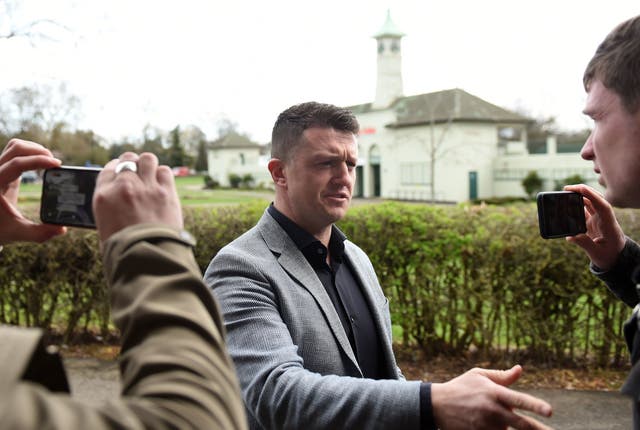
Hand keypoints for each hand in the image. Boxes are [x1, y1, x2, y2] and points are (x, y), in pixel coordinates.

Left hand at [0, 139, 65, 244]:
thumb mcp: (17, 233)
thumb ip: (40, 233)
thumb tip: (62, 229)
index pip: (17, 163)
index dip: (38, 161)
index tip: (57, 165)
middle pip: (16, 148)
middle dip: (38, 151)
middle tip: (55, 162)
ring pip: (15, 146)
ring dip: (34, 149)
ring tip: (49, 160)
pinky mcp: (3, 170)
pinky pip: (15, 152)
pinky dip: (30, 152)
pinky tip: (41, 162)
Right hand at [93, 152, 182, 241]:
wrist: (147, 257)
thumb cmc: (123, 249)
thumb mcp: (105, 226)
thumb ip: (110, 207)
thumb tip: (118, 200)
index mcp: (103, 196)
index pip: (108, 169)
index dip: (116, 167)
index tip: (121, 170)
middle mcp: (124, 187)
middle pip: (128, 159)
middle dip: (132, 163)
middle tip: (137, 170)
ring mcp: (146, 187)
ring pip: (148, 159)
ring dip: (148, 164)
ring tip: (150, 173)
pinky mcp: (167, 192)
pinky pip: (165, 171)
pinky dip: (163, 174)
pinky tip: (163, 182)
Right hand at [431, 365, 552, 429]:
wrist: (437, 405)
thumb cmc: (460, 387)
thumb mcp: (478, 375)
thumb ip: (502, 376)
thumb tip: (520, 369)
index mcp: (494, 393)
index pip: (520, 400)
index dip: (536, 405)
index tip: (550, 411)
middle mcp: (493, 410)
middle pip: (522, 424)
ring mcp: (486, 425)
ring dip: (506, 426)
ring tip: (484, 412)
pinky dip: (495, 429)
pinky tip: (483, 420)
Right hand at [564, 184, 625, 269]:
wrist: (616, 259)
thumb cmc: (609, 256)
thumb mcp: (597, 253)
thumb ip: (584, 243)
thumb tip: (570, 237)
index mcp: (609, 225)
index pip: (603, 206)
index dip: (592, 196)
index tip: (580, 189)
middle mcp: (604, 218)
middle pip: (596, 199)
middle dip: (582, 191)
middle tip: (566, 188)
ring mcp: (598, 219)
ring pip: (589, 202)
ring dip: (578, 196)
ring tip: (564, 194)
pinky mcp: (593, 222)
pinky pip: (584, 210)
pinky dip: (575, 206)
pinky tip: (565, 205)